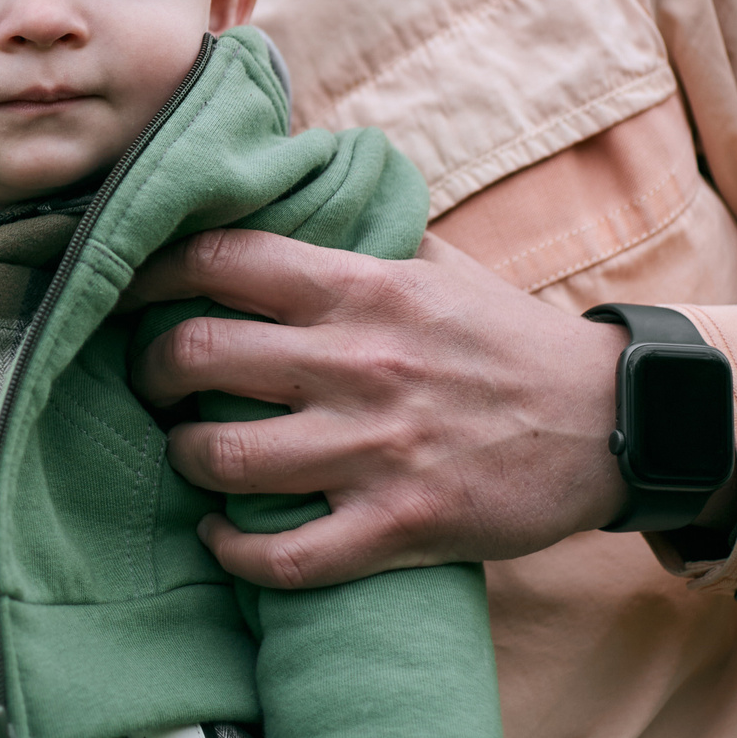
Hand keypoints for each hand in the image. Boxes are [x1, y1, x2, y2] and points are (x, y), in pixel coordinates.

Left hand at [127, 229, 629, 586]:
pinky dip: (233, 550)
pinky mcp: (400, 524)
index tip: (125, 288)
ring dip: (185, 458)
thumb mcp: (434, 262)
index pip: (220, 259)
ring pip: (225, 456)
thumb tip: (281, 182)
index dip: (150, 272)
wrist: (611, 422)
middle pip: (196, 354)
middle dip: (150, 371)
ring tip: (188, 453)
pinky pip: (283, 556)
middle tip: (150, 381)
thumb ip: (355, 231)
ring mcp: (376, 448)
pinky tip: (223, 535)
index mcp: (361, 288)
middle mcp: (358, 362)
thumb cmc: (506, 338)